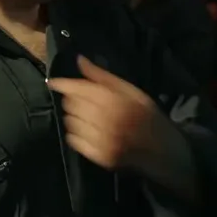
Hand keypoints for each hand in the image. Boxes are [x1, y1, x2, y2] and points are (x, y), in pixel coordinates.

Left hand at [47, 56, 160, 171]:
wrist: (163, 150)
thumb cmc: (148, 116)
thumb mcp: (131, 90)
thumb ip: (103, 76)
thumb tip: (80, 59)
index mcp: (115, 100)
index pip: (78, 89)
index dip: (63, 84)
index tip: (53, 81)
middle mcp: (105, 120)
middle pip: (72, 104)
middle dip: (74, 99)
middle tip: (85, 100)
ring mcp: (100, 141)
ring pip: (70, 121)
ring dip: (74, 115)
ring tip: (89, 115)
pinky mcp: (98, 156)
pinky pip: (73, 139)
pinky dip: (76, 132)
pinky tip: (89, 130)